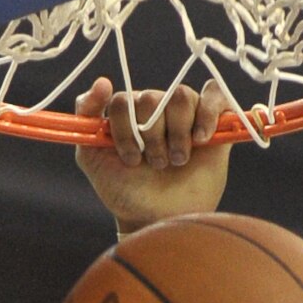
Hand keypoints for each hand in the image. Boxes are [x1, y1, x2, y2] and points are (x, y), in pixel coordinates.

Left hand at [77, 79, 227, 231]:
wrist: (160, 220)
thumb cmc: (126, 192)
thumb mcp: (93, 158)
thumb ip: (86, 118)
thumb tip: (102, 82)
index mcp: (128, 113)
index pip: (122, 100)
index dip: (124, 131)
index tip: (129, 159)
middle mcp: (157, 107)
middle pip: (151, 98)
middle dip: (151, 138)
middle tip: (156, 164)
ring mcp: (186, 113)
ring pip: (181, 96)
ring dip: (177, 135)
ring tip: (178, 160)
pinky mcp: (216, 121)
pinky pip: (215, 95)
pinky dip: (208, 115)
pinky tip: (201, 140)